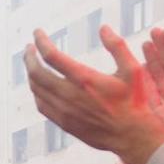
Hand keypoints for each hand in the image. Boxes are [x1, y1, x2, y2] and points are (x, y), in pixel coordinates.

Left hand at [26, 25, 163, 163]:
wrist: (130, 135)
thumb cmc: (134, 101)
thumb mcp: (133, 69)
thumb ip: (117, 46)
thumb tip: (103, 28)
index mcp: (84, 79)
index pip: (51, 56)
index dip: (41, 42)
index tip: (37, 33)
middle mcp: (70, 95)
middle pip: (37, 73)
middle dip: (29, 57)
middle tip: (29, 47)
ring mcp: (64, 111)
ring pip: (36, 89)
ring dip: (30, 73)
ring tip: (32, 63)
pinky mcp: (63, 123)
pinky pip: (41, 105)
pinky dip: (36, 92)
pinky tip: (39, 86)